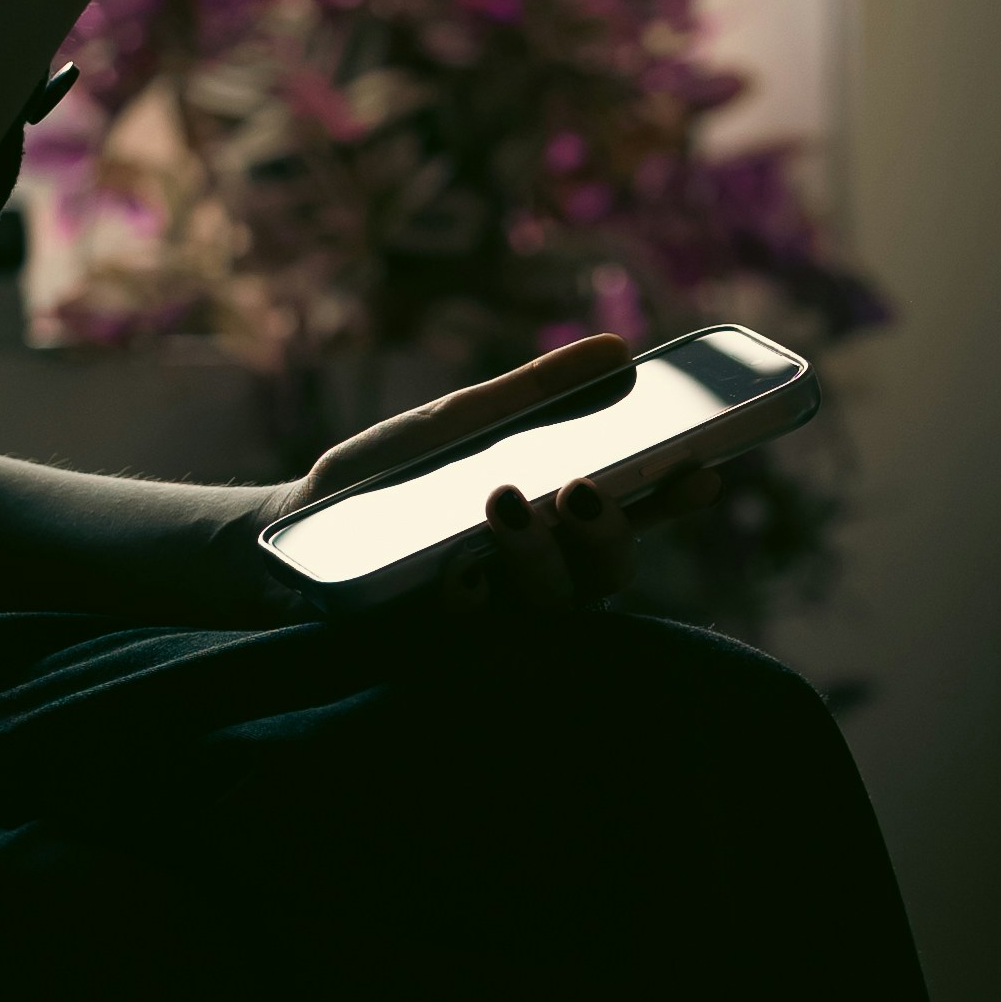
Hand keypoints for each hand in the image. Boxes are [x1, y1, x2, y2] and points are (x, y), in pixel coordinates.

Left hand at [283, 332, 642, 620]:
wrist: (298, 531)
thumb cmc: (391, 479)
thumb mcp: (460, 423)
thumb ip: (536, 395)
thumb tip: (617, 351)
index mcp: (555, 527)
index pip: (635, 519)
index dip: (674, 502)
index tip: (702, 470)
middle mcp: (538, 580)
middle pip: (605, 574)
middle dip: (606, 534)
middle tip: (582, 487)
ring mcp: (493, 620)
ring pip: (548, 607)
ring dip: (537, 556)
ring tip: (504, 501)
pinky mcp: (438, 649)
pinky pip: (470, 638)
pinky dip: (468, 600)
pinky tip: (454, 571)